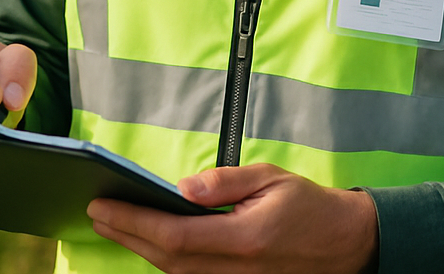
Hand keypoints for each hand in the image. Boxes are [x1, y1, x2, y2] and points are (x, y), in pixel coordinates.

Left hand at [87, 163, 378, 273]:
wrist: (346, 245)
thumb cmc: (308, 206)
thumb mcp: (271, 178)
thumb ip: (225, 182)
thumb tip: (182, 186)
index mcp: (244, 238)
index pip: (174, 235)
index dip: (133, 222)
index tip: (103, 205)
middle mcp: (237, 270)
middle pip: (166, 260)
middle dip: (127, 235)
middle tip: (97, 211)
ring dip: (140, 250)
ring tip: (115, 224)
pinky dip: (166, 263)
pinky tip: (150, 244)